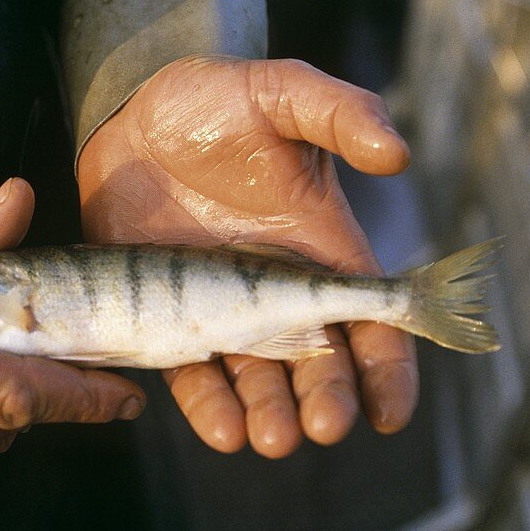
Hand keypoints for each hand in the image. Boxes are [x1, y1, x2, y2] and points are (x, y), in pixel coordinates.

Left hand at [78, 56, 416, 457]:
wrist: (131, 113)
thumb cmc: (214, 99)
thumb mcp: (281, 91)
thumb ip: (340, 112)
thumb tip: (399, 154)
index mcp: (319, 246)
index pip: (368, 318)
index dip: (389, 369)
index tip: (391, 413)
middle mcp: (276, 288)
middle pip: (316, 361)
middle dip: (325, 399)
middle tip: (320, 426)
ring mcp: (221, 307)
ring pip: (256, 378)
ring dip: (270, 414)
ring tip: (271, 439)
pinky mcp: (167, 314)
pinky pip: (191, 371)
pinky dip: (209, 404)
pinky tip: (223, 430)